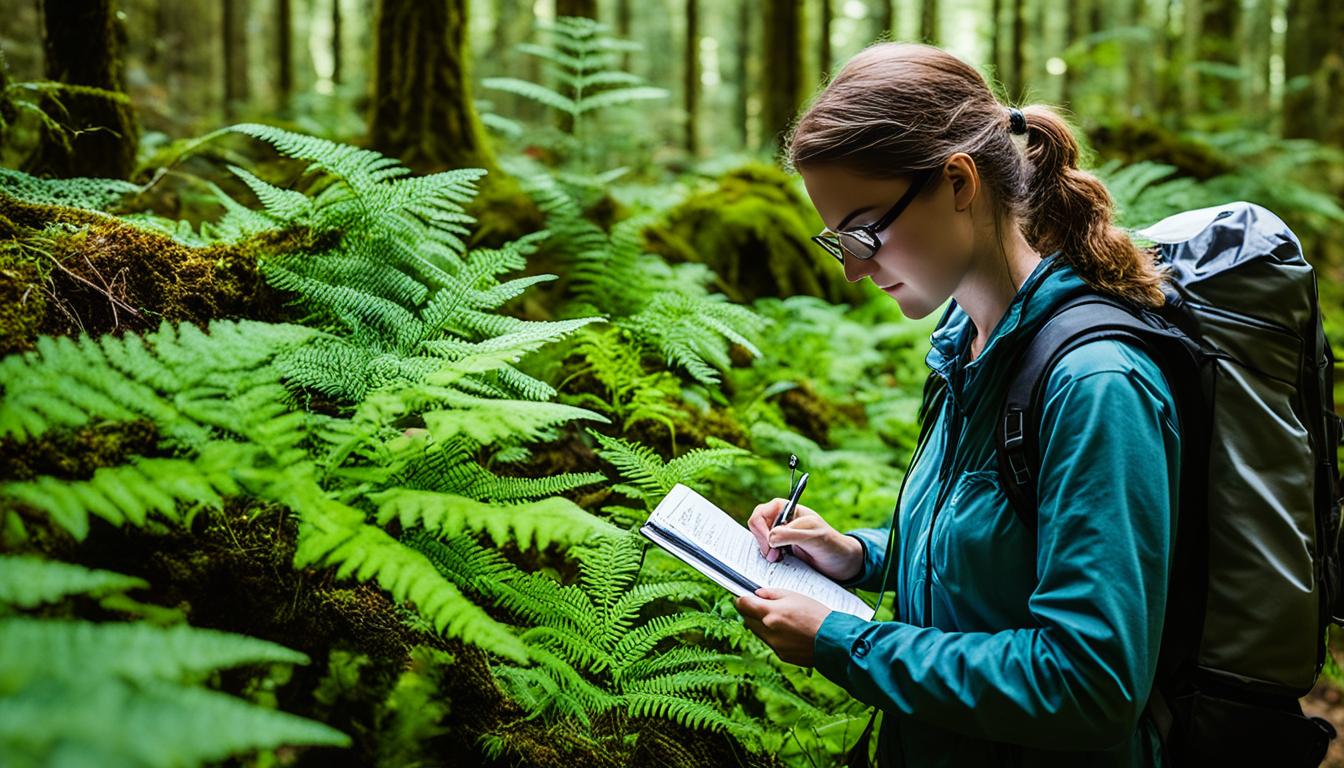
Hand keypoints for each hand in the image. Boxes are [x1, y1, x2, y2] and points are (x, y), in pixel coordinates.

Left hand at [734, 587, 830, 665]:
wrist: (834, 640)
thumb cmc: (817, 615)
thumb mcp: (794, 596)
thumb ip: (772, 594)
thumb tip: (758, 594)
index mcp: (769, 613)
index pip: (742, 605)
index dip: (741, 598)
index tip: (745, 596)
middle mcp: (768, 631)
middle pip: (747, 620)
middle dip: (752, 612)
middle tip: (763, 606)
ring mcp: (774, 645)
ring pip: (758, 633)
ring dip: (762, 624)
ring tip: (781, 618)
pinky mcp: (782, 655)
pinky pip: (771, 643)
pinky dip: (775, 636)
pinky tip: (790, 632)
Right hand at [747, 498, 863, 581]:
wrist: (842, 564)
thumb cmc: (832, 545)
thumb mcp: (814, 537)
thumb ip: (791, 534)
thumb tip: (770, 537)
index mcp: (787, 509)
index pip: (761, 514)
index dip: (761, 530)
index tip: (770, 544)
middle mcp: (781, 520)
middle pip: (756, 526)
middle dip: (762, 542)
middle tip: (774, 555)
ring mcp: (780, 535)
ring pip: (759, 540)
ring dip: (765, 551)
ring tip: (779, 558)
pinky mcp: (781, 549)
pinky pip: (766, 551)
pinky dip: (768, 557)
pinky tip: (780, 561)